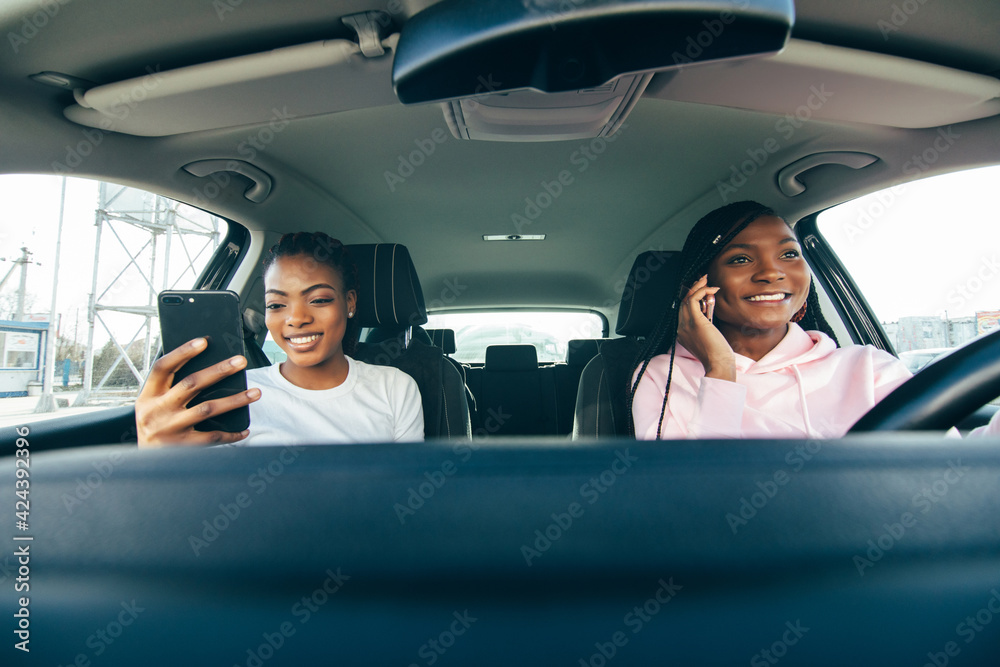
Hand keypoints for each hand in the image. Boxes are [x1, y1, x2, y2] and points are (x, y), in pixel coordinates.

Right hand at [135, 337, 260, 447]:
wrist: (142, 464)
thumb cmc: (154, 425)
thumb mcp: (151, 404)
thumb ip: (169, 387)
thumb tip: (205, 364)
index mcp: (148, 395)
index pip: (163, 367)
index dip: (182, 353)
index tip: (203, 341)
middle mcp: (157, 410)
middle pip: (191, 384)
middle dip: (219, 371)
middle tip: (241, 361)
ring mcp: (170, 428)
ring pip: (207, 409)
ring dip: (235, 400)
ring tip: (256, 392)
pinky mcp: (182, 446)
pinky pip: (212, 437)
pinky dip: (231, 434)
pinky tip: (245, 430)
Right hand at [675, 275, 735, 381]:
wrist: (718, 364)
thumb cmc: (718, 355)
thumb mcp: (709, 337)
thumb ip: (706, 324)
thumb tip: (709, 308)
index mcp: (683, 333)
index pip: (684, 310)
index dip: (691, 298)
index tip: (701, 290)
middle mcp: (681, 328)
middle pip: (683, 302)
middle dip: (693, 289)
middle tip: (703, 280)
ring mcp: (686, 324)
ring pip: (687, 299)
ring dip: (697, 287)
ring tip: (706, 279)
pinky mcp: (695, 321)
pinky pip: (694, 300)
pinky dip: (702, 291)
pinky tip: (711, 289)